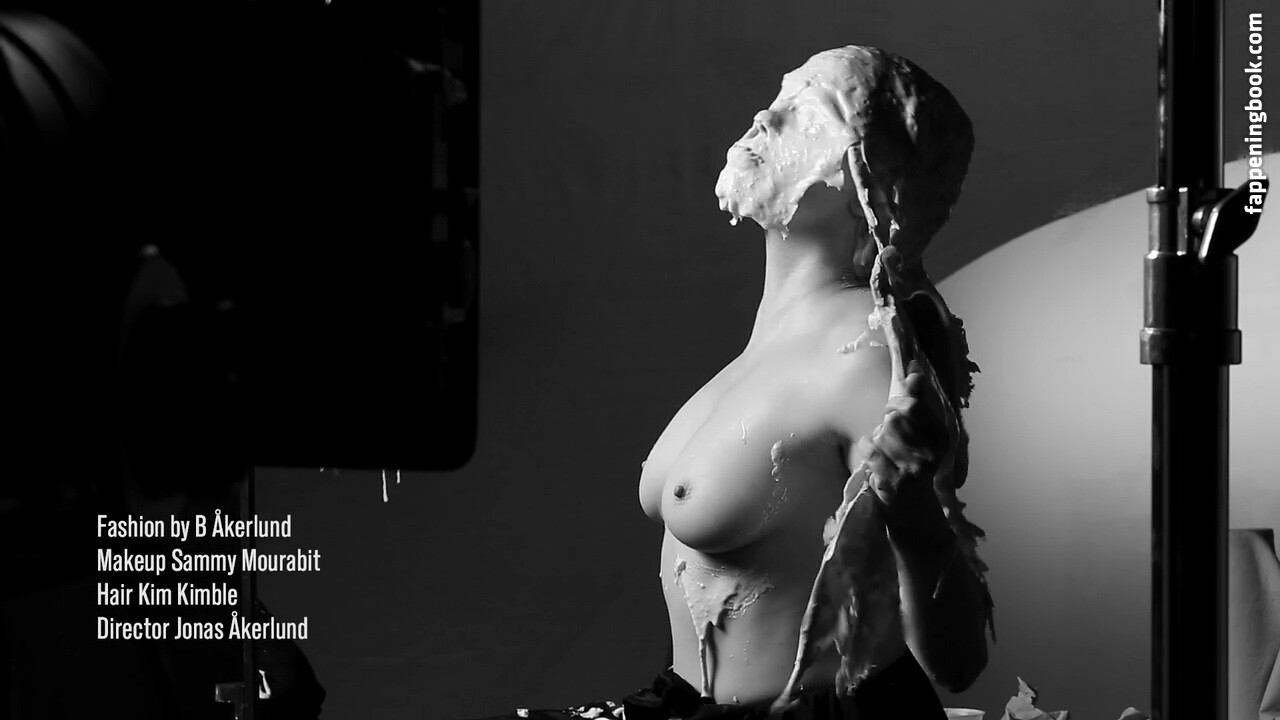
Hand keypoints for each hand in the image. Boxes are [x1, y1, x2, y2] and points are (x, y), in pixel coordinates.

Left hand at [859, 360, 954, 511]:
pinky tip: (874, 456)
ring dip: (877, 438)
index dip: (896, 402)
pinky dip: (867, 449)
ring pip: (880, 435)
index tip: (893, 408)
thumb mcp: (926, 432)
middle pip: (893, 420)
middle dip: (886, 422)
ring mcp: (910, 470)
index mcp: (941, 438)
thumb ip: (919, 399)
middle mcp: (929, 454)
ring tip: (885, 448)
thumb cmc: (919, 463)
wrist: (916, 510)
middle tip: (889, 431)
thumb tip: (913, 368)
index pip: (912, 407)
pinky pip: (869, 452)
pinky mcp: (891, 483)